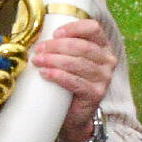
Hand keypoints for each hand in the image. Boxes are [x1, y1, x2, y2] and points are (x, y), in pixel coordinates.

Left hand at [30, 15, 116, 141]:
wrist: (72, 113)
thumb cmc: (66, 82)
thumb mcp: (66, 59)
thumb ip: (59, 46)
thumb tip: (33, 36)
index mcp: (102, 46)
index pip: (93, 28)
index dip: (73, 28)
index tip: (54, 33)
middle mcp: (107, 60)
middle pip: (82, 46)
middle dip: (57, 46)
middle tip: (38, 50)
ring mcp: (104, 77)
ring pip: (78, 63)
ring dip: (54, 60)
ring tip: (37, 61)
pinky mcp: (97, 93)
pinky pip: (77, 82)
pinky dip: (59, 76)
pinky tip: (45, 74)